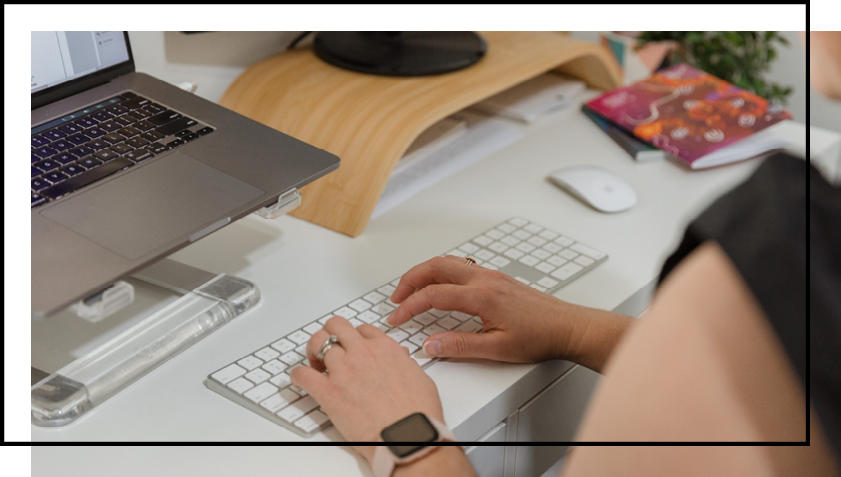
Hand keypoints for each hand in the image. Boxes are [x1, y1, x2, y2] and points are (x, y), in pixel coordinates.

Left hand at [289, 316, 444, 463]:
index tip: (353, 346)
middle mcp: (362, 353)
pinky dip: (298, 375)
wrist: (408, 436)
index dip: (356, 337)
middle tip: (330, 348)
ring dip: (314, 351)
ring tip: (315, 363)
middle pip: (336, 326)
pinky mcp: (328, 392)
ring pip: (317, 342)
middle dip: (330, 334)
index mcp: (385, 348)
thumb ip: (405, 364)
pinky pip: (303, 374)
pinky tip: (301, 379)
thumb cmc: (418, 413)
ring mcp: (343, 370)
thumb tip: (400, 358)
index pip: (362, 329)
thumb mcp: (420, 378)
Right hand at [387, 255, 579, 362]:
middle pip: (435, 268)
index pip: (433, 295)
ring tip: (411, 290)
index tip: (397, 318)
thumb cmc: (539, 337)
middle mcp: (484, 280)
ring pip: (448, 263)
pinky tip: (439, 285)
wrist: (567, 327)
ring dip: (424, 273)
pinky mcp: (497, 278)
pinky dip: (441, 272)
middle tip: (396, 298)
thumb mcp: (497, 349)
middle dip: (410, 280)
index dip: (409, 307)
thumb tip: (431, 345)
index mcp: (481, 296)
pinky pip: (461, 266)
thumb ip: (459, 346)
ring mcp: (491, 276)